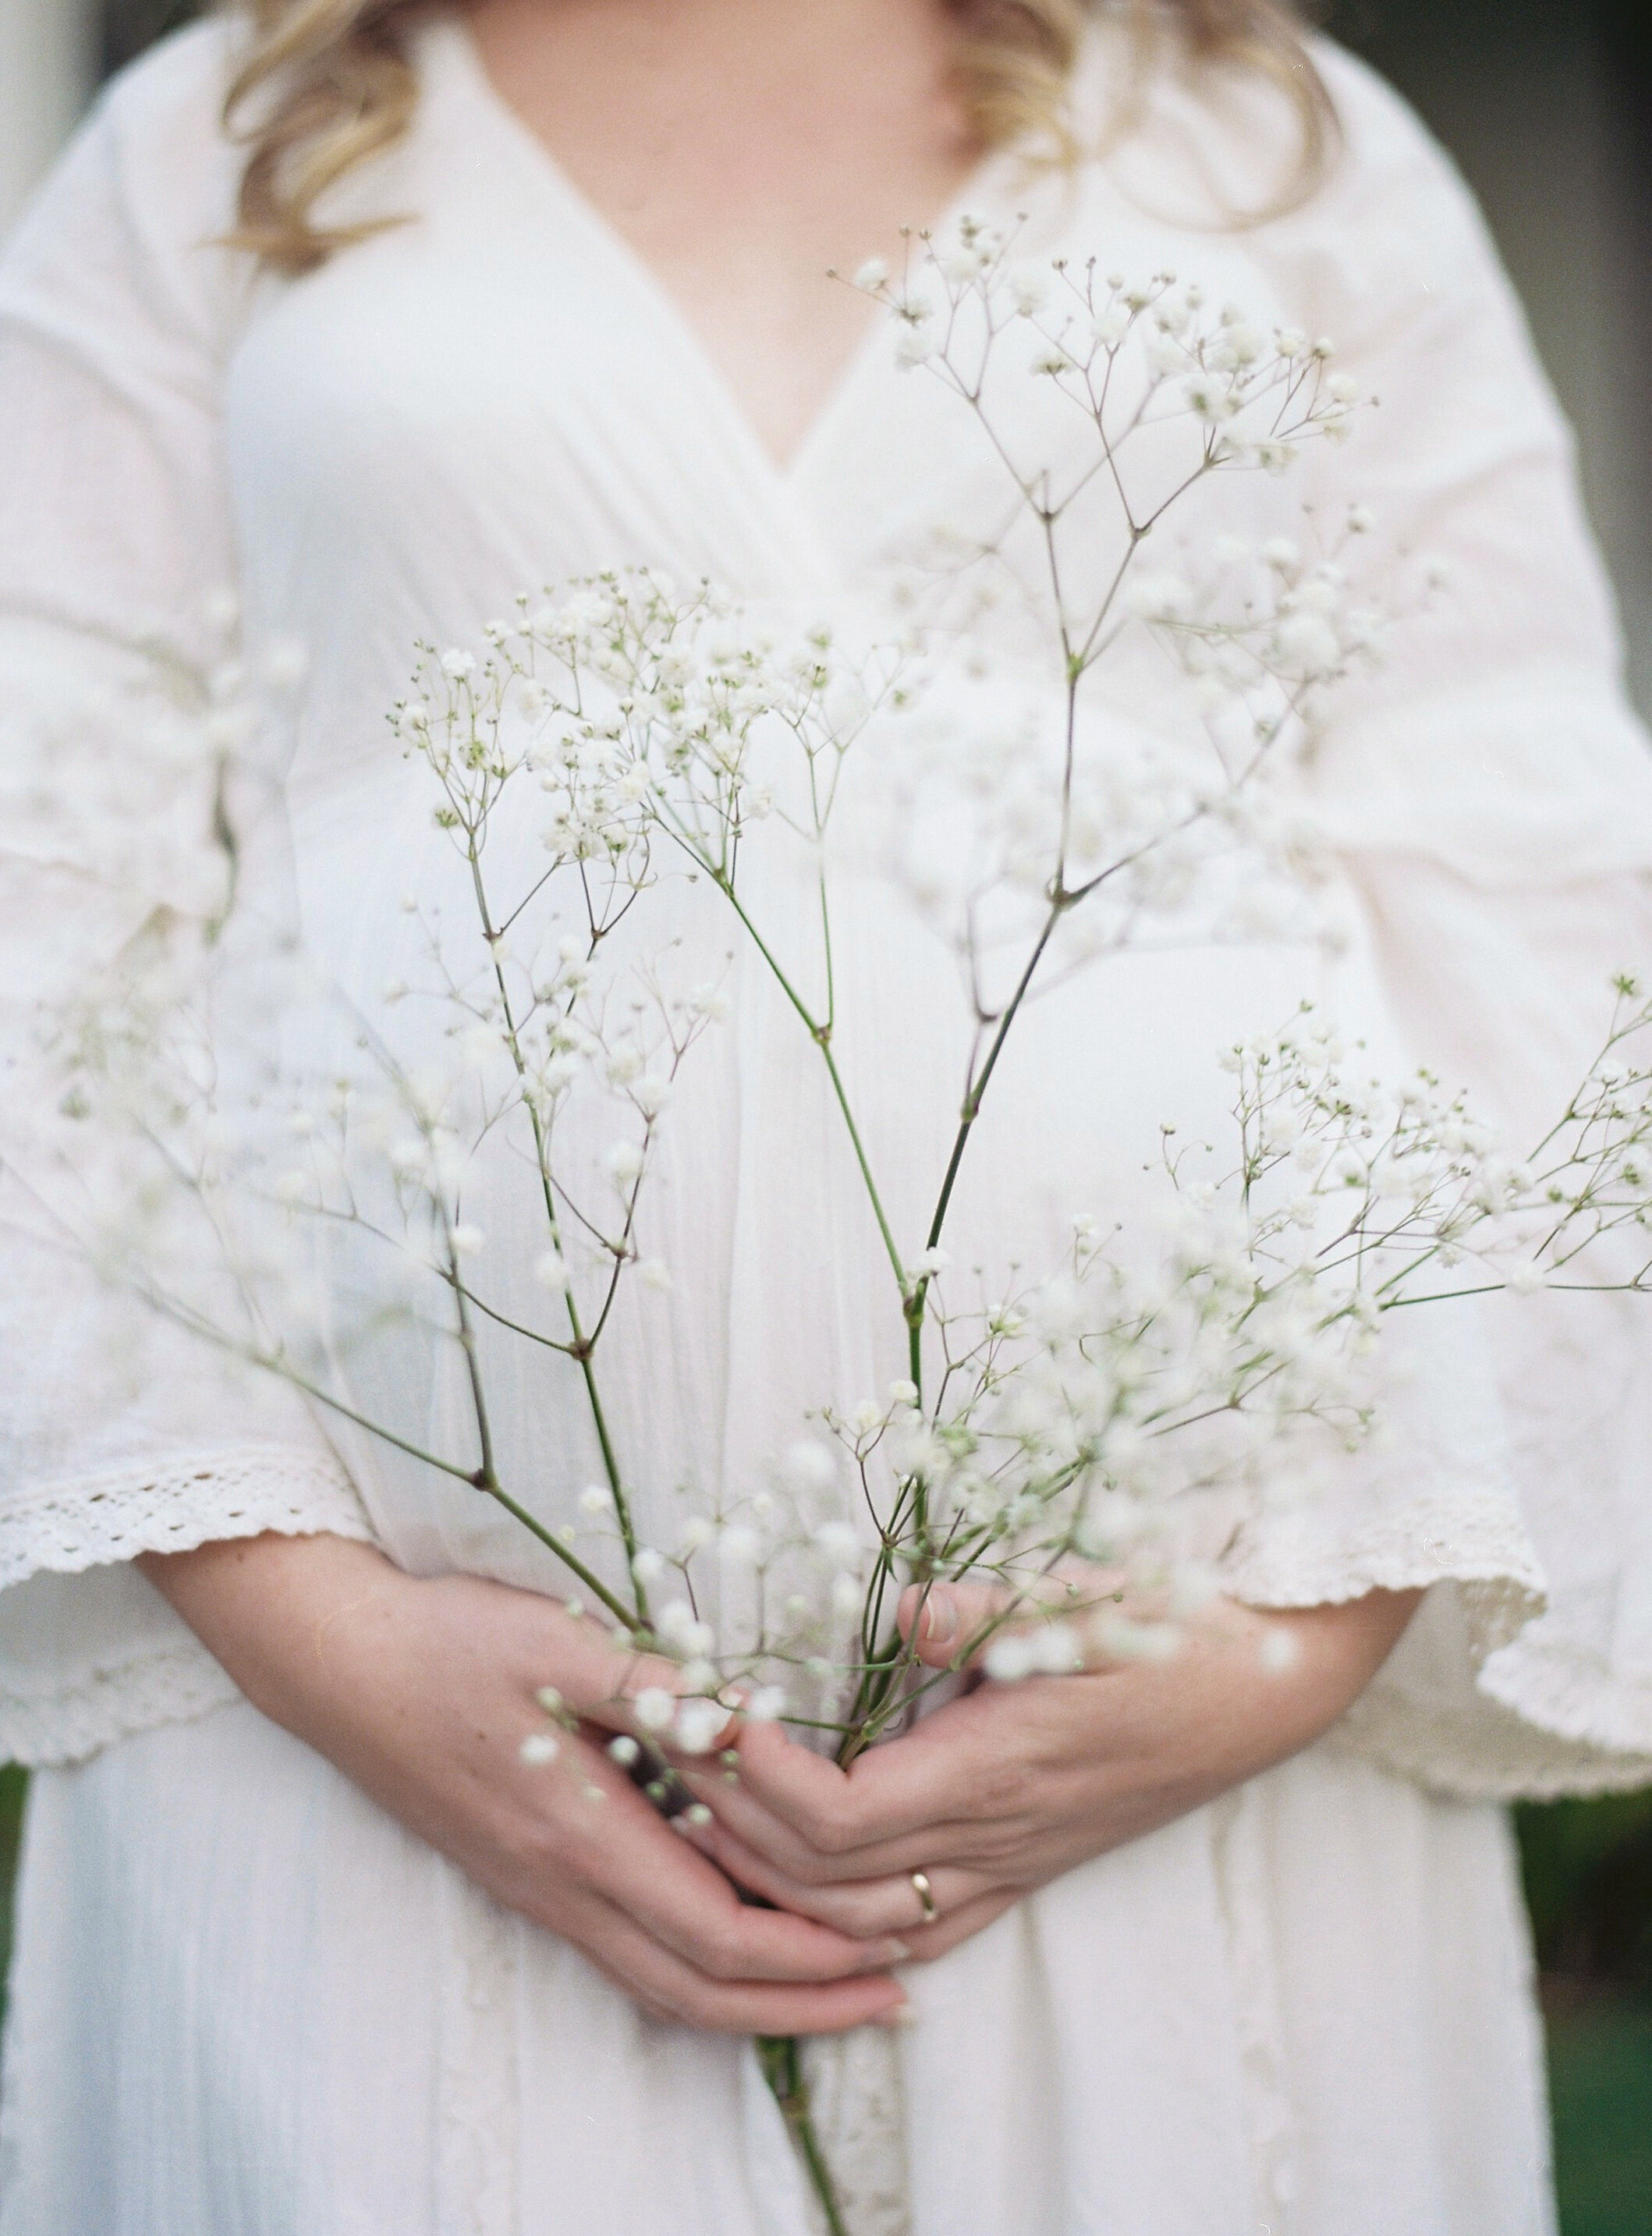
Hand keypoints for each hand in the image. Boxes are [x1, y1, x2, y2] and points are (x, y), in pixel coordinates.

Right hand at [139, 1532, 909, 2033]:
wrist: (339, 1666)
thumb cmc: (449, 1642)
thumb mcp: (555, 1641)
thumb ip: (652, 1686)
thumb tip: (744, 1720)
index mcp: (581, 1833)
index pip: (716, 1932)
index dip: (809, 1954)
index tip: (886, 1946)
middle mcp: (563, 1885)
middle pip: (699, 1989)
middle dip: (804, 2003)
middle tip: (895, 1995)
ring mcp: (541, 1892)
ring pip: (661, 1986)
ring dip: (757, 2000)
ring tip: (838, 1989)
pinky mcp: (528, 1878)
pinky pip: (629, 1956)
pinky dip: (702, 1972)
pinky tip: (742, 1947)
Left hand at [677, 1574, 1421, 1960]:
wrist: (1274, 1687)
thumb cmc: (1180, 1626)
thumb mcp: (1093, 1594)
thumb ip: (990, 1608)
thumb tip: (895, 1611)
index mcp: (1000, 1766)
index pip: (842, 1816)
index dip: (758, 1780)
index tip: (707, 1713)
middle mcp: (998, 1835)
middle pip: (828, 1879)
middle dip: (732, 1824)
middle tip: (669, 1750)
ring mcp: (1015, 1862)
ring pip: (864, 1922)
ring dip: (772, 1879)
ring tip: (703, 1811)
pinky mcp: (1030, 1866)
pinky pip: (924, 1930)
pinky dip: (846, 1924)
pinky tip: (801, 1894)